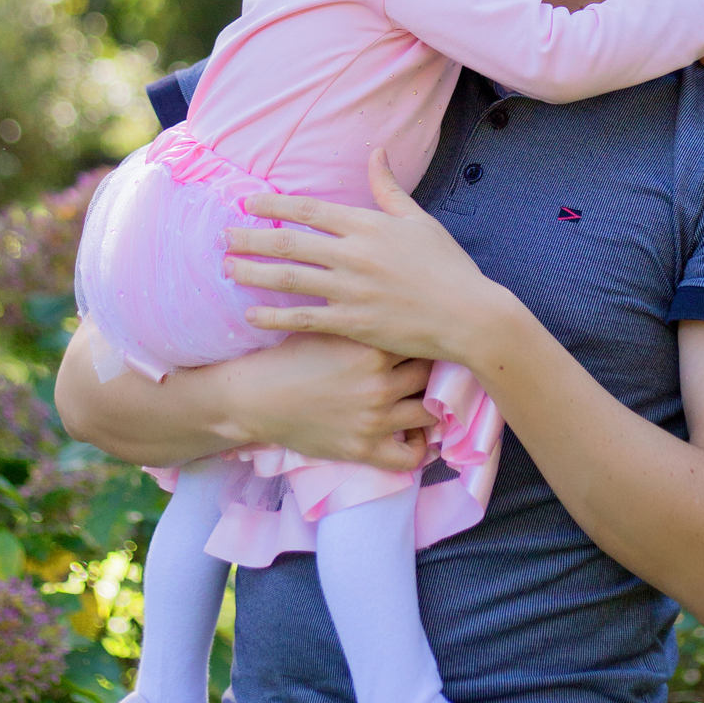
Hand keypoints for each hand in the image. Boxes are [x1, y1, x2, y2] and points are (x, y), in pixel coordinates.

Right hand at [54, 319, 434, 472]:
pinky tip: (423, 437)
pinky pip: (409, 456)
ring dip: (436, 406)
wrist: (253, 398)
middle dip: (439, 365)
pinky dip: (420, 449)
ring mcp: (374, 418)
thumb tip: (363, 246)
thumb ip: (350, 285)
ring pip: (427, 412)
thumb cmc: (289, 353)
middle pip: (429, 370)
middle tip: (449, 359)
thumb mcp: (321, 314)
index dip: (433, 327)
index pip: (420, 333)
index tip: (441, 324)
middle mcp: (377, 381)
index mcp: (369, 344)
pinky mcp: (365, 449)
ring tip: (442, 396)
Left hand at [225, 150, 509, 365]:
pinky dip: (274, 316)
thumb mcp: (419, 220)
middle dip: (250, 238)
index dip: (273, 205)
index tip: (247, 203)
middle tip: (222, 237)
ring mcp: (351, 290)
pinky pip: (304, 318)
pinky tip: (250, 315)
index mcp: (368, 225)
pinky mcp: (353, 323)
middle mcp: (353, 254)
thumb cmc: (448, 267)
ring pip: (289, 278)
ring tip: (227, 269)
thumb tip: (375, 153)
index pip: (309, 209)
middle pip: (289, 242)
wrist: (469, 315)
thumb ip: (389, 189)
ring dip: (253, 272)